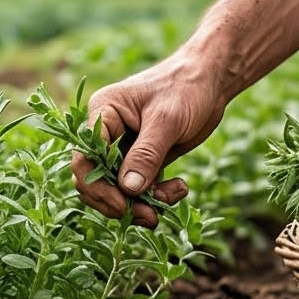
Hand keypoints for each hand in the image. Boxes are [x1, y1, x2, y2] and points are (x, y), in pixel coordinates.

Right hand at [72, 56, 226, 227]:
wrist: (212, 81)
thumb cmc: (186, 88)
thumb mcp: (166, 120)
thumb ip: (146, 155)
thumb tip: (128, 190)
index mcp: (103, 114)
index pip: (86, 158)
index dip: (99, 187)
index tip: (124, 205)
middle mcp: (107, 133)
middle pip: (97, 180)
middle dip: (121, 202)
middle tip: (150, 217)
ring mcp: (124, 148)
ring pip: (119, 189)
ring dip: (143, 203)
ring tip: (174, 197)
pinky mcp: (143, 160)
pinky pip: (140, 188)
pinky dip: (157, 196)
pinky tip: (180, 188)